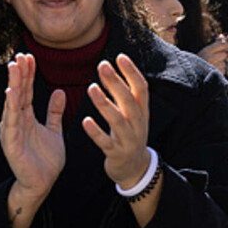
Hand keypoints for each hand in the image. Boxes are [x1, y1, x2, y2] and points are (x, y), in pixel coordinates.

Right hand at [0, 53, 65, 200]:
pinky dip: (11, 108)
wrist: (41, 184)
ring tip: (15, 67)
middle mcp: (16, 122)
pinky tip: (12, 93)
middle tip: (21, 55)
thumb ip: (54, 113)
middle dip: (19, 74)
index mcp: (26, 118)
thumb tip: (58, 92)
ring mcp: (12, 132)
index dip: (28, 74)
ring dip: (14, 85)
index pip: (26, 91)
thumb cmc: (45, 160)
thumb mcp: (54, 131)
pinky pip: (12, 122)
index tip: (30, 57)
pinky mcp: (12, 144)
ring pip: (12, 104)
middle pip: (18, 93)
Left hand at [83, 54, 150, 187]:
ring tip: (91, 88)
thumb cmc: (128, 135)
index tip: (120, 57)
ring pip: (118, 121)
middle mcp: (138, 125)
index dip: (132, 73)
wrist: (134, 169)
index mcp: (142, 112)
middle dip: (117, 83)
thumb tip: (108, 68)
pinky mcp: (117, 154)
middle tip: (103, 65)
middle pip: (130, 101)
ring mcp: (129, 140)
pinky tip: (85, 121)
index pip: (141, 89)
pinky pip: (106, 142)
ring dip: (104, 104)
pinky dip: (96, 132)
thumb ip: (119, 94)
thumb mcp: (128, 114)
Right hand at [198, 36, 227, 73]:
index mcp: (206, 50)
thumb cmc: (200, 61)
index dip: (225, 46)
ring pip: (224, 64)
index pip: (223, 45)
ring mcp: (212, 67)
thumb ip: (215, 44)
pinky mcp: (214, 74)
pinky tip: (212, 71)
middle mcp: (209, 58)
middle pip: (224, 54)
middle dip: (222, 57)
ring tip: (212, 66)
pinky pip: (223, 71)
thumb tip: (222, 35)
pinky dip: (219, 71)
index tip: (223, 49)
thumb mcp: (206, 51)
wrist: (191, 74)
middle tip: (216, 58)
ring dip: (220, 65)